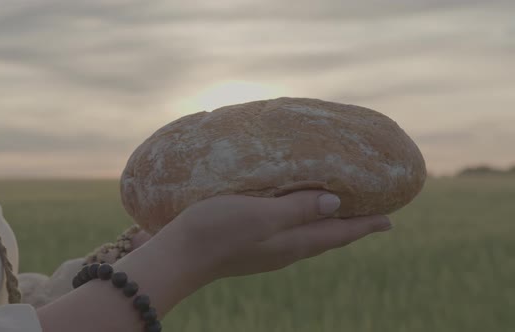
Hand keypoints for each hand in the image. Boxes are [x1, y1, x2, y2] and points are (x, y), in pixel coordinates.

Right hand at [153, 190, 391, 281]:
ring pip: (307, 235)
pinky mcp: (249, 243)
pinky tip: (291, 210)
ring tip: (338, 210)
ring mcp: (266, 249)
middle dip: (350, 225)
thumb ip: (297, 209)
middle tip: (370, 213)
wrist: (178, 256)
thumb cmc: (217, 231)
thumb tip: (336, 203)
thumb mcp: (261, 216)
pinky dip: (301, 219)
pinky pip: (287, 231)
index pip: (338, 234)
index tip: (390, 220)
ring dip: (326, 222)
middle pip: (327, 236)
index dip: (365, 226)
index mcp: (292, 243)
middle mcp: (284, 249)